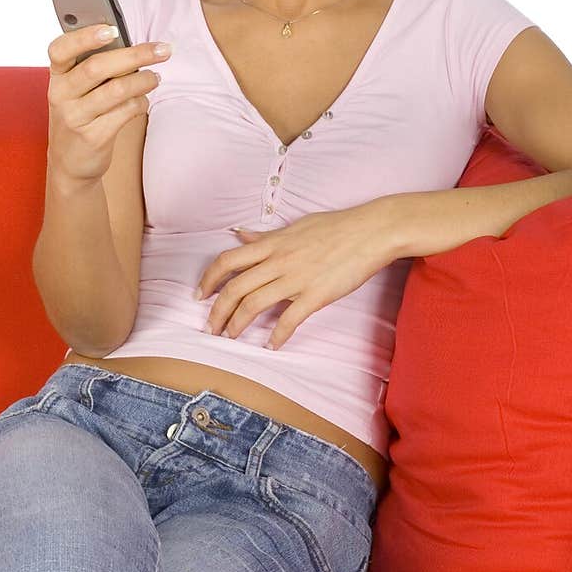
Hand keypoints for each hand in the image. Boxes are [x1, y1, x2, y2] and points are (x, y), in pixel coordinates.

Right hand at [46, 24, 172, 183]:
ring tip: (156, 77)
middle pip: (97, 68)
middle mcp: (60, 95)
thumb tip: (130, 45)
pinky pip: (124, 113)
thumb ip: (94, 68)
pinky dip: (140, 103)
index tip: (112, 29)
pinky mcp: (92, 137)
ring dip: (143, 81)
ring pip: (115, 91)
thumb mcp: (76, 91)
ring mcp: (74, 118)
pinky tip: (143, 100)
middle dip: (135, 55)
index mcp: (56, 76)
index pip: (60, 49)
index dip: (84, 37)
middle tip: (162, 50)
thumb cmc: (80, 116)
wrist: (70, 163)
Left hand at [195, 201, 397, 349]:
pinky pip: (289, 319)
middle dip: (217, 311)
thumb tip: (239, 234)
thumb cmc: (336, 226)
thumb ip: (265, 236)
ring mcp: (296, 279)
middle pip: (234, 288)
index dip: (208, 279)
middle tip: (210, 327)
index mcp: (271, 244)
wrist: (371, 231)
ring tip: (231, 338)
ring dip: (237, 324)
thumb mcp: (295, 226)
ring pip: (254, 304)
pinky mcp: (316, 295)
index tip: (200, 295)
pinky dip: (277, 335)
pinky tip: (271, 345)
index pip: (227, 261)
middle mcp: (278, 261)